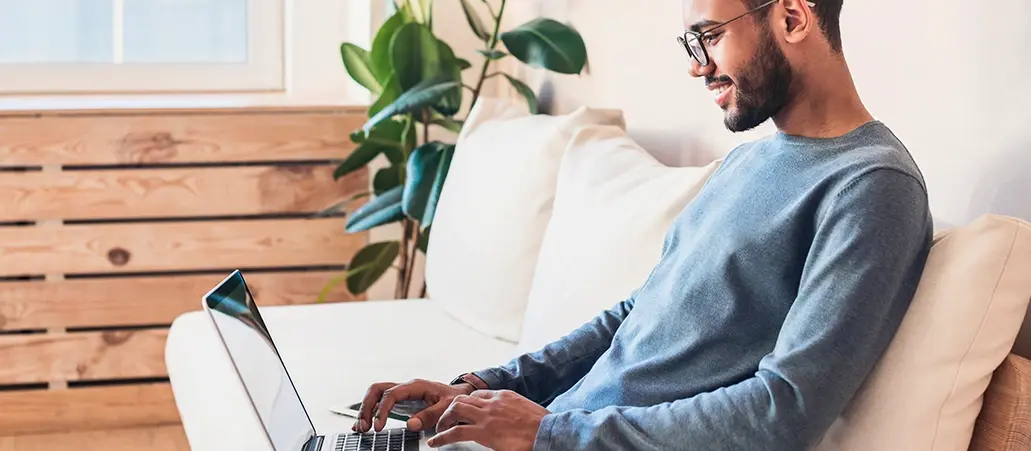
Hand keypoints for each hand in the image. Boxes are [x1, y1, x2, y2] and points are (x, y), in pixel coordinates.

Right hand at [353, 379, 475, 432]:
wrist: (459, 395)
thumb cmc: (453, 399)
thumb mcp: (446, 407)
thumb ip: (430, 415)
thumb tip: (411, 424)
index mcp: (415, 386)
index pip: (391, 394)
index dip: (382, 410)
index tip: (379, 426)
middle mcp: (405, 387)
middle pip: (377, 390)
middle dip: (367, 407)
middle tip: (364, 426)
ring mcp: (401, 392)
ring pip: (376, 394)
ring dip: (366, 409)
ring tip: (361, 427)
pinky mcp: (400, 400)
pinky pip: (380, 402)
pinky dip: (370, 412)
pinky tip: (363, 424)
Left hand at [428, 390, 548, 450]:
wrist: (548, 431)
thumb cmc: (542, 425)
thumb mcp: (527, 410)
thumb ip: (515, 411)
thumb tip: (512, 420)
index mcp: (504, 395)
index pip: (479, 394)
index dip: (468, 403)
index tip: (463, 411)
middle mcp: (493, 402)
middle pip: (463, 399)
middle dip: (450, 409)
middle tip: (445, 420)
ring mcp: (487, 415)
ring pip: (455, 409)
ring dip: (444, 420)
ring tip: (439, 430)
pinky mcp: (484, 431)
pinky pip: (456, 431)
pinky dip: (442, 436)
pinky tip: (436, 442)